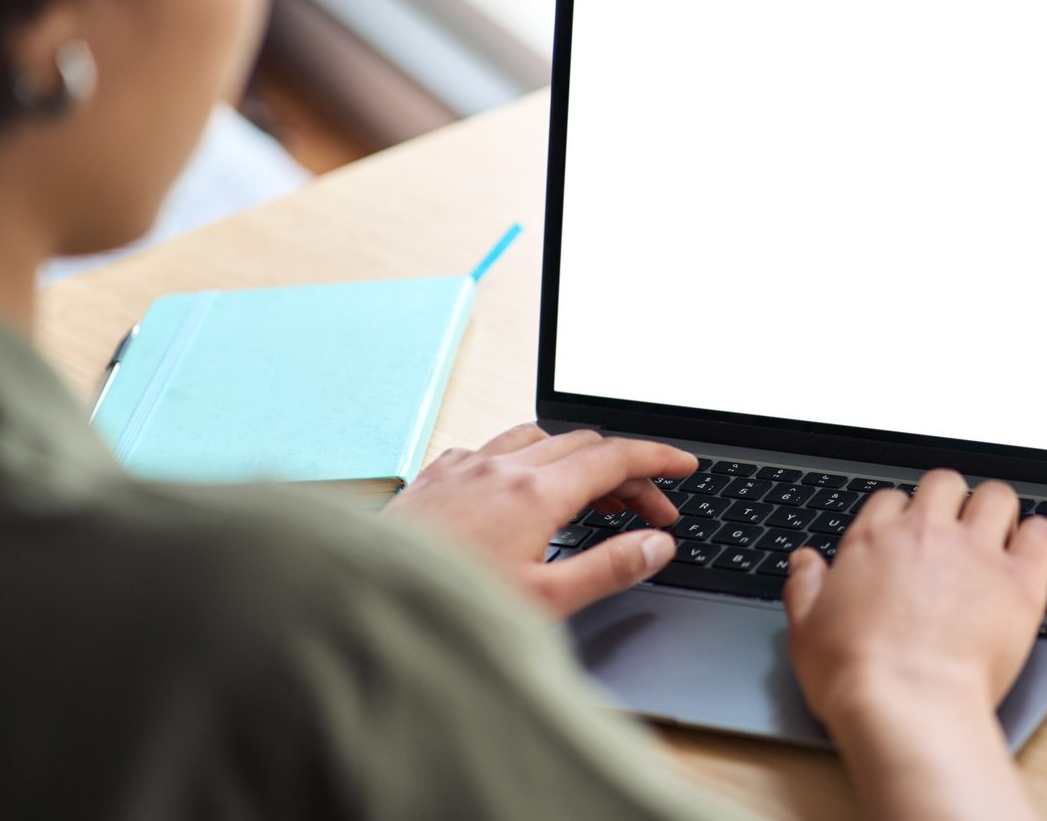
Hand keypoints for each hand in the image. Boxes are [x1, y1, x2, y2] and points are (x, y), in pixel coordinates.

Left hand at [387, 423, 696, 616]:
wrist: (361, 603)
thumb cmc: (447, 608)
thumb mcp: (544, 601)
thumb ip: (608, 568)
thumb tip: (656, 545)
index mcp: (535, 493)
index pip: (615, 459)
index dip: (658, 460)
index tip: (684, 467)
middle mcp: (499, 468)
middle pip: (583, 446)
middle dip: (625, 472)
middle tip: (648, 511)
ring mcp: (462, 469)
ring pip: (535, 439)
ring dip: (574, 459)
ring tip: (591, 497)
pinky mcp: (432, 479)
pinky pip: (487, 450)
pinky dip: (520, 460)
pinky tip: (514, 487)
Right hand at [783, 469, 1046, 731]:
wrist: (906, 703)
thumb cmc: (855, 674)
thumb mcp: (805, 630)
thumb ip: (805, 587)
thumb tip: (804, 563)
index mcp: (874, 540)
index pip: (891, 500)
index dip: (899, 517)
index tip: (904, 539)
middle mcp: (926, 534)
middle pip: (944, 484)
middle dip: (949, 500)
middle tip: (951, 531)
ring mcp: (977, 553)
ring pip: (996, 497)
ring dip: (995, 510)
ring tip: (995, 535)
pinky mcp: (1020, 581)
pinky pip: (1042, 534)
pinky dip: (1040, 537)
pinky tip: (1032, 552)